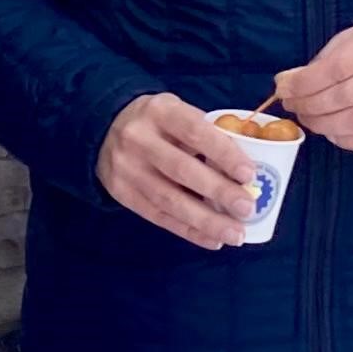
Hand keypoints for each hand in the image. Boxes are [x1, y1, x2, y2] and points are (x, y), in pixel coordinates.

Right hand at [98, 92, 258, 251]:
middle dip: (218, 191)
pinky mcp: (122, 194)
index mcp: (159, 111)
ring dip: (206, 221)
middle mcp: (138, 139)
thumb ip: (205, 134)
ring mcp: (127, 169)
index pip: (194, 132)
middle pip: (181, 169)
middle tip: (247, 208)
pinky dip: (188, 230)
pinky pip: (158, 217)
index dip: (223, 154)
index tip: (249, 174)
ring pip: (169, 200)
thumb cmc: (157, 122)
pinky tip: (213, 239)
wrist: (104, 129)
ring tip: (235, 234)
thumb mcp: (177, 112)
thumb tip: (243, 173)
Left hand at [271, 16, 352, 150]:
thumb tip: (288, 84)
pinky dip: (347, 140)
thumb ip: (324, 59)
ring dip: (325, 126)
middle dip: (311, 106)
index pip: (337, 67)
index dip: (304, 84)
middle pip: (346, 97)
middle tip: (295, 108)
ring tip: (310, 120)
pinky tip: (333, 131)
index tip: (283, 90)